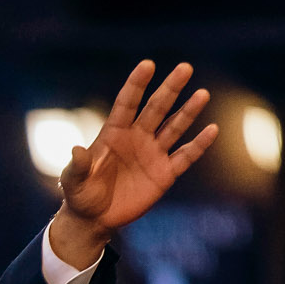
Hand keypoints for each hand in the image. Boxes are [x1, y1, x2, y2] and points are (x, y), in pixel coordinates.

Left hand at [50, 59, 219, 267]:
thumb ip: (76, 166)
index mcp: (114, 133)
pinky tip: (212, 130)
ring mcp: (153, 154)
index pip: (127, 103)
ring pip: (174, 127)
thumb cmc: (80, 195)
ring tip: (202, 93)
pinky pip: (185, 156)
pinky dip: (198, 145)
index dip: (137, 84)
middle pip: (156, 108)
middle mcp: (137, 138)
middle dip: (170, 89)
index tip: (148, 64)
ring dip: (188, 112)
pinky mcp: (165, 173)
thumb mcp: (73, 182)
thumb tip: (76, 150)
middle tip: (185, 68)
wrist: (94, 219)